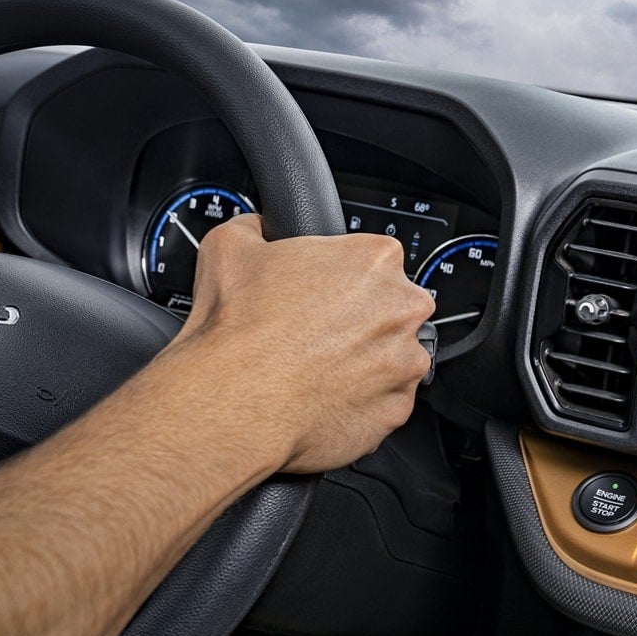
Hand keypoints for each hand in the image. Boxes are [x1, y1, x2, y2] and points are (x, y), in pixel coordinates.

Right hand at [164, 214, 436, 473]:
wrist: (234, 402)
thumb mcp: (229, 246)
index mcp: (374, 260)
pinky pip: (387, 400)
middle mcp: (402, 308)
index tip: (323, 291)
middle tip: (316, 331)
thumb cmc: (238, 331)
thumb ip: (257, 227)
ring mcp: (406, 361)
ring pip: (394, 356)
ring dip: (365, 360)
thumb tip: (259, 228)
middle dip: (361, 318)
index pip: (375, 258)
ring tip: (317, 368)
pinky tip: (325, 397)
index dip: (343, 275)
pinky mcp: (399, 408)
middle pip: (392, 306)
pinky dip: (363, 401)